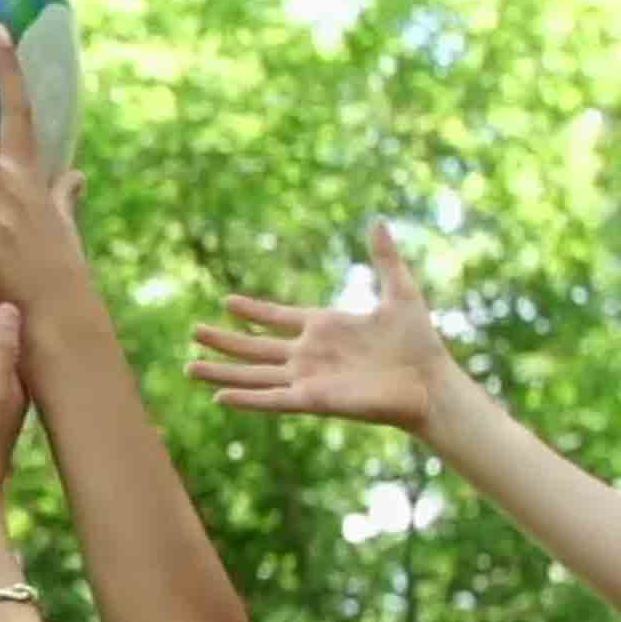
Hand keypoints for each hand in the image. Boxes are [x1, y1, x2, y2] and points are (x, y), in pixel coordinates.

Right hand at [187, 221, 458, 434]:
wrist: (432, 383)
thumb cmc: (419, 343)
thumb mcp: (401, 292)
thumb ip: (384, 259)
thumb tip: (378, 221)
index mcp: (324, 327)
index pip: (277, 317)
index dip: (252, 310)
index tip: (226, 301)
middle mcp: (309, 354)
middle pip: (255, 347)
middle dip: (224, 341)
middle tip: (193, 333)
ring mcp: (308, 378)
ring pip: (254, 375)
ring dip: (222, 372)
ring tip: (189, 367)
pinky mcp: (313, 400)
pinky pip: (273, 399)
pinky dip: (247, 399)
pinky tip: (219, 396)